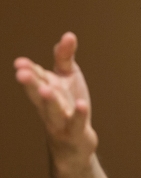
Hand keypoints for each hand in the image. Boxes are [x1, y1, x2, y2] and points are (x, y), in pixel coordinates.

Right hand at [14, 32, 97, 159]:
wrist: (75, 142)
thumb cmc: (69, 105)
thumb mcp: (67, 78)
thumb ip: (65, 58)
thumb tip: (69, 35)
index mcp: (46, 89)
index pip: (36, 79)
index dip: (29, 71)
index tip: (20, 63)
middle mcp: (50, 105)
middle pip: (38, 94)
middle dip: (30, 84)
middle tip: (21, 73)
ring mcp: (62, 121)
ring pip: (53, 112)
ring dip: (49, 101)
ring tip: (46, 89)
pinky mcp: (76, 132)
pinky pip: (77, 124)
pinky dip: (79, 115)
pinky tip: (82, 105)